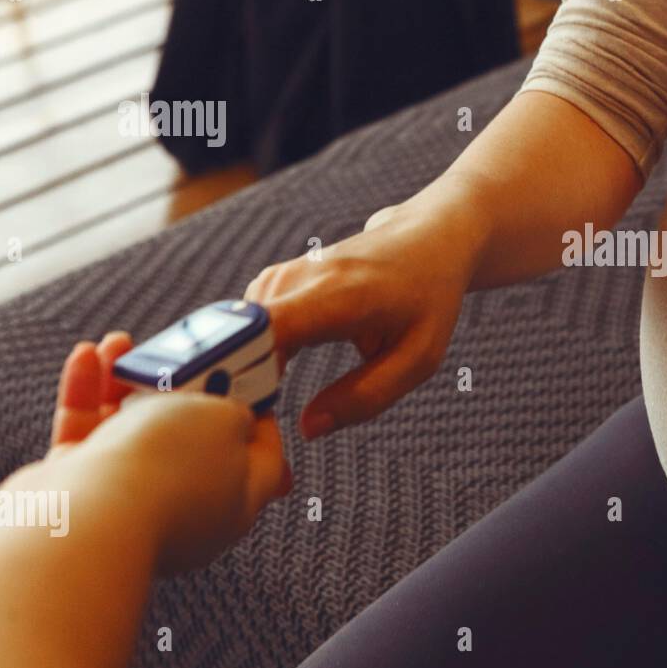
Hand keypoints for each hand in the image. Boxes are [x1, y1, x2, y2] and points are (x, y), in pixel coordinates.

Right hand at [45, 335, 290, 573]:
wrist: (87, 520)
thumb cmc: (168, 469)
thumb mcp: (225, 421)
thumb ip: (233, 411)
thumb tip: (227, 413)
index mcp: (238, 502)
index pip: (263, 457)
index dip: (261, 413)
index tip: (251, 378)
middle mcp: (188, 509)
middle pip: (189, 440)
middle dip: (179, 389)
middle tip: (176, 355)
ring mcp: (132, 506)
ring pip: (131, 433)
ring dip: (125, 382)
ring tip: (120, 343)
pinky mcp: (80, 498)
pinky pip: (87, 439)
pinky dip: (86, 396)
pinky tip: (87, 356)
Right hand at [244, 190, 484, 438]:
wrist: (430, 239)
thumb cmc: (429, 300)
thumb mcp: (418, 358)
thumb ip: (366, 396)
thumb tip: (307, 428)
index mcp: (338, 296)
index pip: (264, 329)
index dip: (241, 370)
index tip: (244, 411)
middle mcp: (301, 278)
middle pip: (238, 336)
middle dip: (236, 381)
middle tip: (257, 423)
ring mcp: (284, 274)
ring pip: (236, 331)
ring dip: (242, 368)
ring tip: (265, 403)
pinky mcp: (276, 278)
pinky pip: (246, 322)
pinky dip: (250, 350)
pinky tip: (271, 374)